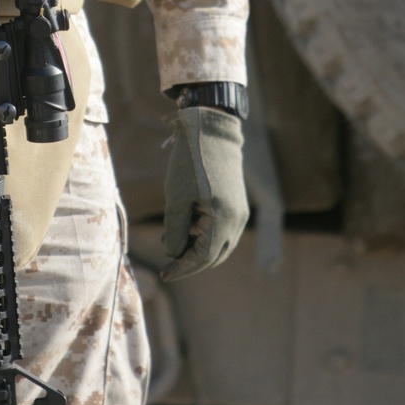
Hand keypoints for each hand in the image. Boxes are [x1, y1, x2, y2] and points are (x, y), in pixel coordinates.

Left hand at [161, 106, 248, 281]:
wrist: (211, 131)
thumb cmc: (190, 163)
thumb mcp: (176, 198)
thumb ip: (175, 230)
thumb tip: (174, 254)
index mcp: (223, 220)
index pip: (203, 258)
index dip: (182, 268)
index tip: (164, 274)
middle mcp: (237, 221)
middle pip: (214, 256)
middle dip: (190, 262)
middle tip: (168, 263)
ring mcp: (240, 212)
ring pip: (220, 245)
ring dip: (198, 248)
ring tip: (173, 239)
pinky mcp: (238, 204)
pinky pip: (223, 230)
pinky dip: (206, 235)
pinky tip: (187, 225)